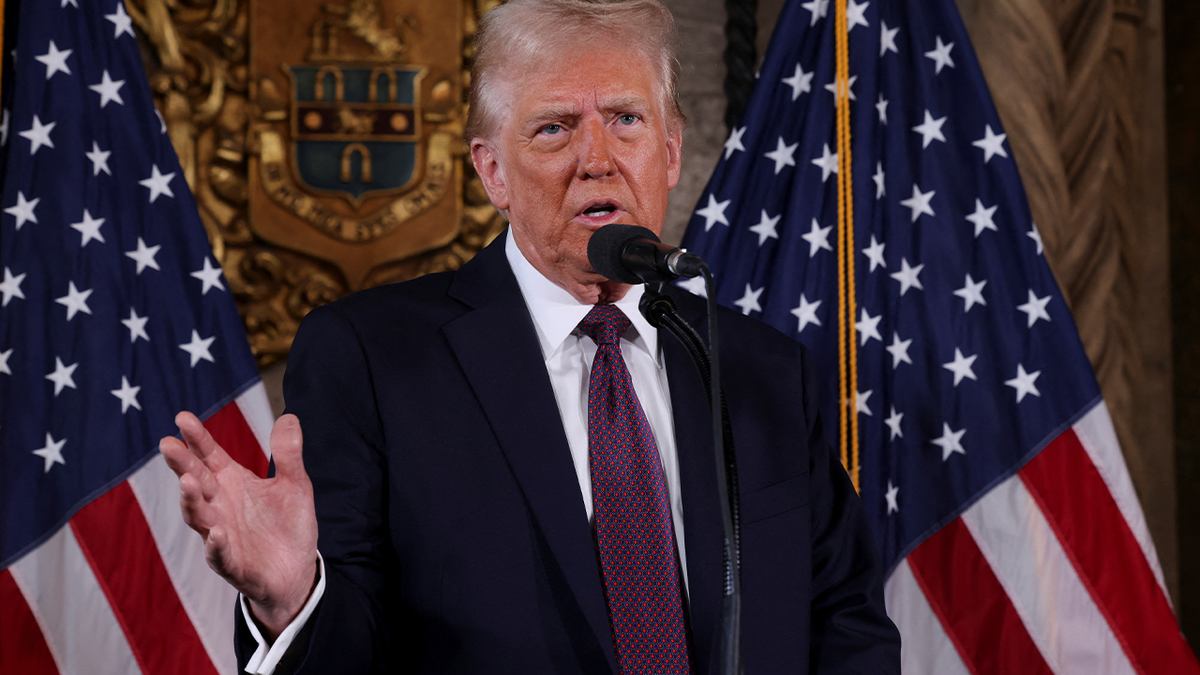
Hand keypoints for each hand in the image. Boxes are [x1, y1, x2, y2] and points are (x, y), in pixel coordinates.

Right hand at [160, 411, 318, 638]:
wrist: (296, 572)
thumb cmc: (287, 526)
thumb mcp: (294, 485)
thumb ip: (288, 454)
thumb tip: (289, 416)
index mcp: (232, 483)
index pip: (210, 456)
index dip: (197, 438)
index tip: (183, 418)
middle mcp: (220, 506)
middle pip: (196, 481)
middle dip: (182, 463)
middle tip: (167, 444)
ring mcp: (222, 535)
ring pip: (200, 517)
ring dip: (191, 501)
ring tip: (187, 481)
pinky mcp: (232, 564)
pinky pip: (220, 555)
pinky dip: (216, 545)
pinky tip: (217, 534)